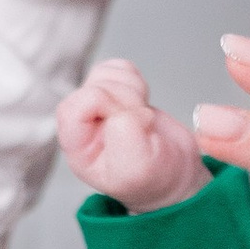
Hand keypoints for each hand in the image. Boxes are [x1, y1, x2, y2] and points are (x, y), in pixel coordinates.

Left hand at [58, 57, 205, 209]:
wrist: (176, 174)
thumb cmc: (154, 180)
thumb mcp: (138, 169)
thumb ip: (124, 137)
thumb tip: (122, 109)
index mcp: (78, 148)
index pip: (73, 108)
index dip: (105, 105)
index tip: (130, 123)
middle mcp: (84, 126)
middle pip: (92, 87)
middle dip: (124, 97)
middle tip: (142, 123)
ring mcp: (100, 108)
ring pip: (105, 74)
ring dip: (132, 89)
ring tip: (143, 116)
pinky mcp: (117, 93)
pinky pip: (119, 68)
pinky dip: (136, 80)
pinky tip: (142, 104)